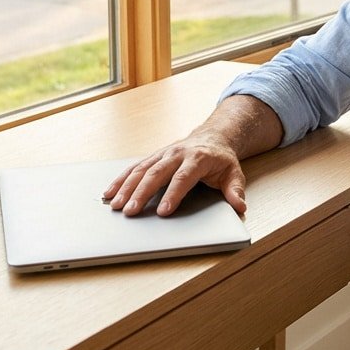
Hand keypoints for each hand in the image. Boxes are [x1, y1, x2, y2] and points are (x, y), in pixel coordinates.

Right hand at [103, 130, 247, 216]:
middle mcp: (177, 154)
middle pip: (156, 173)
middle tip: (130, 211)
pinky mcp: (154, 157)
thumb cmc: (222, 160)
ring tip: (115, 205)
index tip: (163, 212)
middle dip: (142, 193)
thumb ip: (235, 190)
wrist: (213, 137)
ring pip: (141, 169)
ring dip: (126, 187)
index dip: (173, 194)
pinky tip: (109, 192)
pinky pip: (134, 167)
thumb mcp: (234, 173)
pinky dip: (120, 180)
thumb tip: (240, 206)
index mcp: (197, 159)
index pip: (183, 178)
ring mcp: (163, 154)